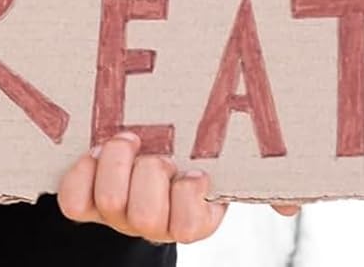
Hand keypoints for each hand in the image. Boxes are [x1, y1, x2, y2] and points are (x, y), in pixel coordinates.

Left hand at [57, 132, 301, 242]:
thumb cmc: (193, 145)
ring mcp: (117, 214)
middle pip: (148, 218)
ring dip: (118, 164)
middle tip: (158, 152)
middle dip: (152, 176)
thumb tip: (289, 207)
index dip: (190, 196)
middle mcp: (153, 222)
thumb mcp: (230, 159)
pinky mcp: (84, 200)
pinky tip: (95, 151)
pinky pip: (74, 201)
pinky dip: (82, 172)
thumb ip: (263, 179)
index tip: (195, 169)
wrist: (143, 135)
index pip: (191, 227)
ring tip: (127, 140)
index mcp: (193, 217)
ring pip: (112, 203)